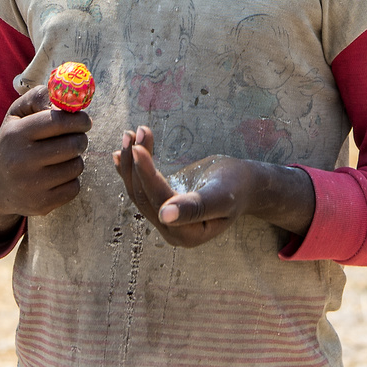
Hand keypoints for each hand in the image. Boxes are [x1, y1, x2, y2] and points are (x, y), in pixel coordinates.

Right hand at [0, 84, 91, 236]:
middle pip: (73, 145)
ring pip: (76, 166)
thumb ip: (39, 97)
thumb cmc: (14, 142)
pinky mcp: (41, 205)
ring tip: (61, 158)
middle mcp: (21, 161)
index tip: (84, 121)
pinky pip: (74, 187)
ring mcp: (31, 186)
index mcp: (15, 135)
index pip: (58, 121)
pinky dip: (72, 180)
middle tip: (76, 138)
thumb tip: (65, 99)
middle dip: (80, 139)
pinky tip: (57, 176)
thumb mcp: (17, 114)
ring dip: (75, 159)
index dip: (78, 119)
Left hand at [113, 126, 314, 248]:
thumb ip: (195, 207)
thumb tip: (164, 216)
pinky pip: (141, 187)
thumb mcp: (221, 195)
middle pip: (144, 196)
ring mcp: (165, 219)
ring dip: (131, 163)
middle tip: (133, 133)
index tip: (138, 148)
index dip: (146, 175)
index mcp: (188, 234)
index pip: (159, 201)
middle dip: (136, 164)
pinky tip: (121, 153)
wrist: (244, 183)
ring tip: (128, 134)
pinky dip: (131, 169)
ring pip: (138, 191)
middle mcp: (172, 230)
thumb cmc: (237, 186)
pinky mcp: (162, 203)